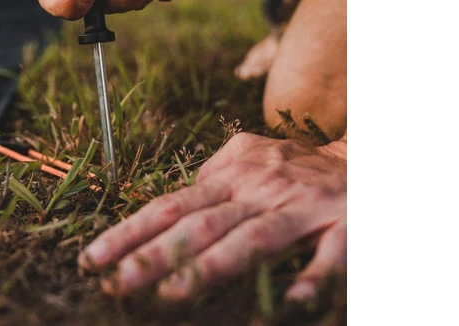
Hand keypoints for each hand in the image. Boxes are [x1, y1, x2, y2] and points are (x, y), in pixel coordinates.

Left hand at [78, 132, 346, 300]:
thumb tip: (167, 198)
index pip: (171, 206)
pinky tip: (292, 302)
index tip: (93, 258)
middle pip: (201, 224)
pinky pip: (329, 255)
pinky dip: (312, 277)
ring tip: (174, 294)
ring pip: (252, 238)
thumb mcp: (249, 155)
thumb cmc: (298, 164)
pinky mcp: (344, 226)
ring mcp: (300, 208)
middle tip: (118, 282)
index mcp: (232, 177)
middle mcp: (259, 191)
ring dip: (213, 266)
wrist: (365, 157)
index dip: (130, 231)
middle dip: (156, 254)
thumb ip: (210, 176)